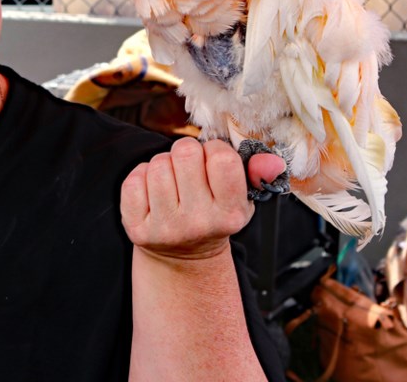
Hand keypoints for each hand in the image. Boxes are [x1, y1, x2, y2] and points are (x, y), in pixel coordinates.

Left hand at [120, 138, 283, 261]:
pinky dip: (141, 178)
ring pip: (157, 164)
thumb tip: (273, 162)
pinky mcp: (137, 228)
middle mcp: (198, 223)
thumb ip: (257, 174)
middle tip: (189, 169)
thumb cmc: (214, 215)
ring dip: (164, 165)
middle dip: (186, 152)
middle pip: (185, 152)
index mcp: (230, 214)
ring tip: (173, 183)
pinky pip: (133, 180)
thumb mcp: (241, 198)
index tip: (213, 160)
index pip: (222, 158)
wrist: (184, 257)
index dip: (215, 150)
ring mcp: (166, 228)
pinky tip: (153, 193)